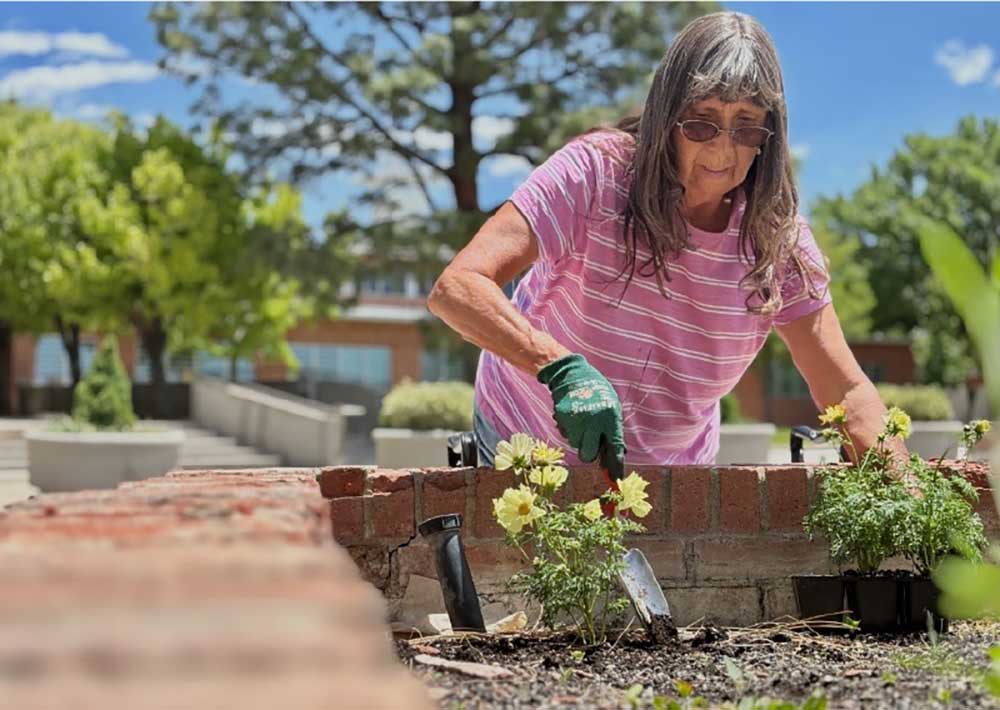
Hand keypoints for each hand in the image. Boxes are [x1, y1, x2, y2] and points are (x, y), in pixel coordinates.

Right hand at [537, 353, 625, 479]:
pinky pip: (566, 434)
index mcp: (610, 417)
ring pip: (575, 445)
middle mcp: (593, 421)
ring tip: (582, 420)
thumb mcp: (612, 408)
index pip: (614, 448)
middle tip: (590, 441)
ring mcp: (576, 420)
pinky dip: (569, 429)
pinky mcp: (562, 418)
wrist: (572, 375)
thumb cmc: (597, 393)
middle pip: (588, 455)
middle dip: (589, 452)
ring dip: (579, 438)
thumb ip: (613, 431)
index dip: (615, 466)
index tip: (615, 480)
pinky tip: (573, 416)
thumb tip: (616, 456)